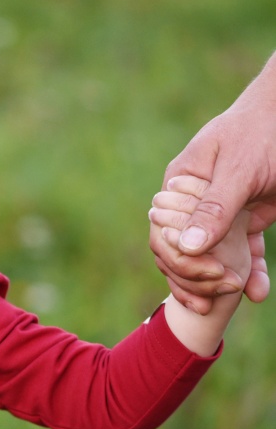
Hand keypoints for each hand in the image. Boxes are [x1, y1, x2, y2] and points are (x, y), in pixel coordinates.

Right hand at [156, 55, 275, 303]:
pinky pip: (239, 252)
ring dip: (220, 281)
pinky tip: (257, 290)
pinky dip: (248, 272)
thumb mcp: (239, 169)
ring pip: (208, 257)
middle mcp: (192, 202)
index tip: (210, 275)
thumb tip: (188, 247)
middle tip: (223, 292)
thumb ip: (214, 208)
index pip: (164, 234)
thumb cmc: (263, 132)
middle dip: (198, 277)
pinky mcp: (245, 219)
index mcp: (178, 186)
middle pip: (181, 251)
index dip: (179, 261)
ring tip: (238, 296)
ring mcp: (219, 212)